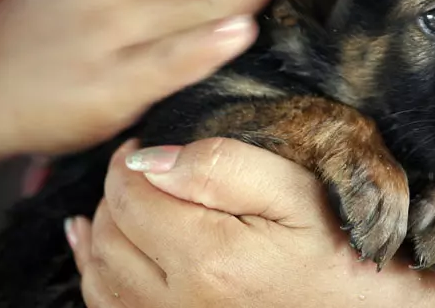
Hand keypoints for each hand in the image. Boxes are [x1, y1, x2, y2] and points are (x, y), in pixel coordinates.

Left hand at [67, 139, 434, 307]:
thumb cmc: (336, 247)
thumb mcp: (295, 192)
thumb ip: (224, 167)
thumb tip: (151, 158)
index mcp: (209, 257)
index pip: (130, 193)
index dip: (127, 159)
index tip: (141, 143)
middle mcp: (181, 301)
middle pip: (110, 229)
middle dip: (115, 189)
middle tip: (137, 167)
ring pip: (101, 269)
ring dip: (102, 226)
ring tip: (121, 198)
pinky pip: (110, 307)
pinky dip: (98, 271)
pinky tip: (103, 248)